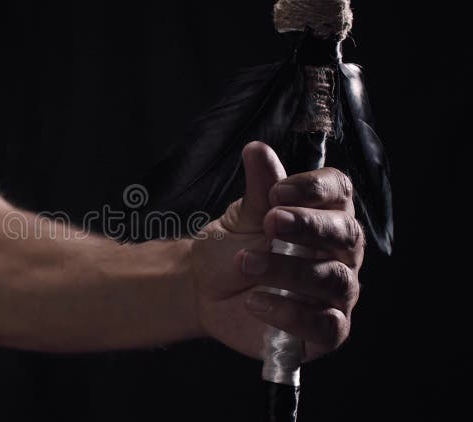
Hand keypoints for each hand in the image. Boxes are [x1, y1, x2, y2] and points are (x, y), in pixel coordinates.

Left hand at [191, 142, 363, 360]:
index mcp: (324, 215)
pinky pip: (327, 326)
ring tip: (246, 263)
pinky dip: (292, 315)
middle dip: (309, 226)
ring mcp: (337, 294)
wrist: (204, 292)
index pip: (339, 192)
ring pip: (334, 279)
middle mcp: (340, 253)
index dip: (314, 188)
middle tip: (270, 221)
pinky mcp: (326, 331)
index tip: (278, 191)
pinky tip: (256, 303)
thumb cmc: (231, 249)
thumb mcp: (241, 218)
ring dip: (289, 269)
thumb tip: (257, 149)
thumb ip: (257, 190)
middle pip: (346, 234)